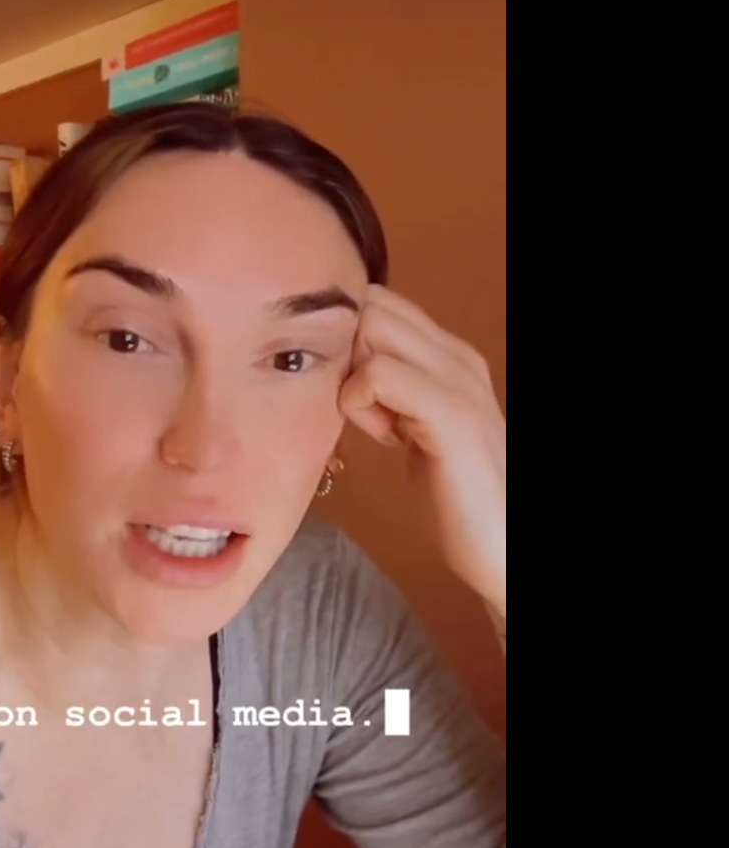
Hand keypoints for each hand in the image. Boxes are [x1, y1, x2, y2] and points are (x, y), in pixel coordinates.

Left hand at [338, 286, 504, 616]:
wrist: (505, 545)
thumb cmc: (455, 495)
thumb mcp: (416, 426)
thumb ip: (391, 392)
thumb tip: (342, 372)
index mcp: (449, 355)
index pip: (381, 301)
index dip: (348, 338)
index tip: (354, 391)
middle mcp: (457, 356)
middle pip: (372, 304)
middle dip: (346, 351)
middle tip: (358, 406)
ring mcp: (458, 381)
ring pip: (373, 327)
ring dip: (352, 375)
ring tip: (377, 423)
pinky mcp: (451, 415)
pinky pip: (378, 374)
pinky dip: (360, 401)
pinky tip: (385, 439)